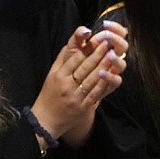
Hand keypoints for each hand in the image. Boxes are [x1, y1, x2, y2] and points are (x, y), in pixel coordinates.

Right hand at [30, 22, 127, 146]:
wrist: (46, 119)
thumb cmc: (49, 94)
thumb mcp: (51, 74)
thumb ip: (62, 59)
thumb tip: (71, 44)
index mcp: (59, 76)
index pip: (75, 59)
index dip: (88, 48)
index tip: (98, 39)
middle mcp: (67, 85)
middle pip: (85, 67)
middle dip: (98, 54)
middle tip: (109, 43)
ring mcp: (75, 97)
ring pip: (92, 79)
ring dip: (104, 66)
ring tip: (113, 56)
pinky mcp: (83, 107)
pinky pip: (95, 93)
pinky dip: (104, 84)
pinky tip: (111, 75)